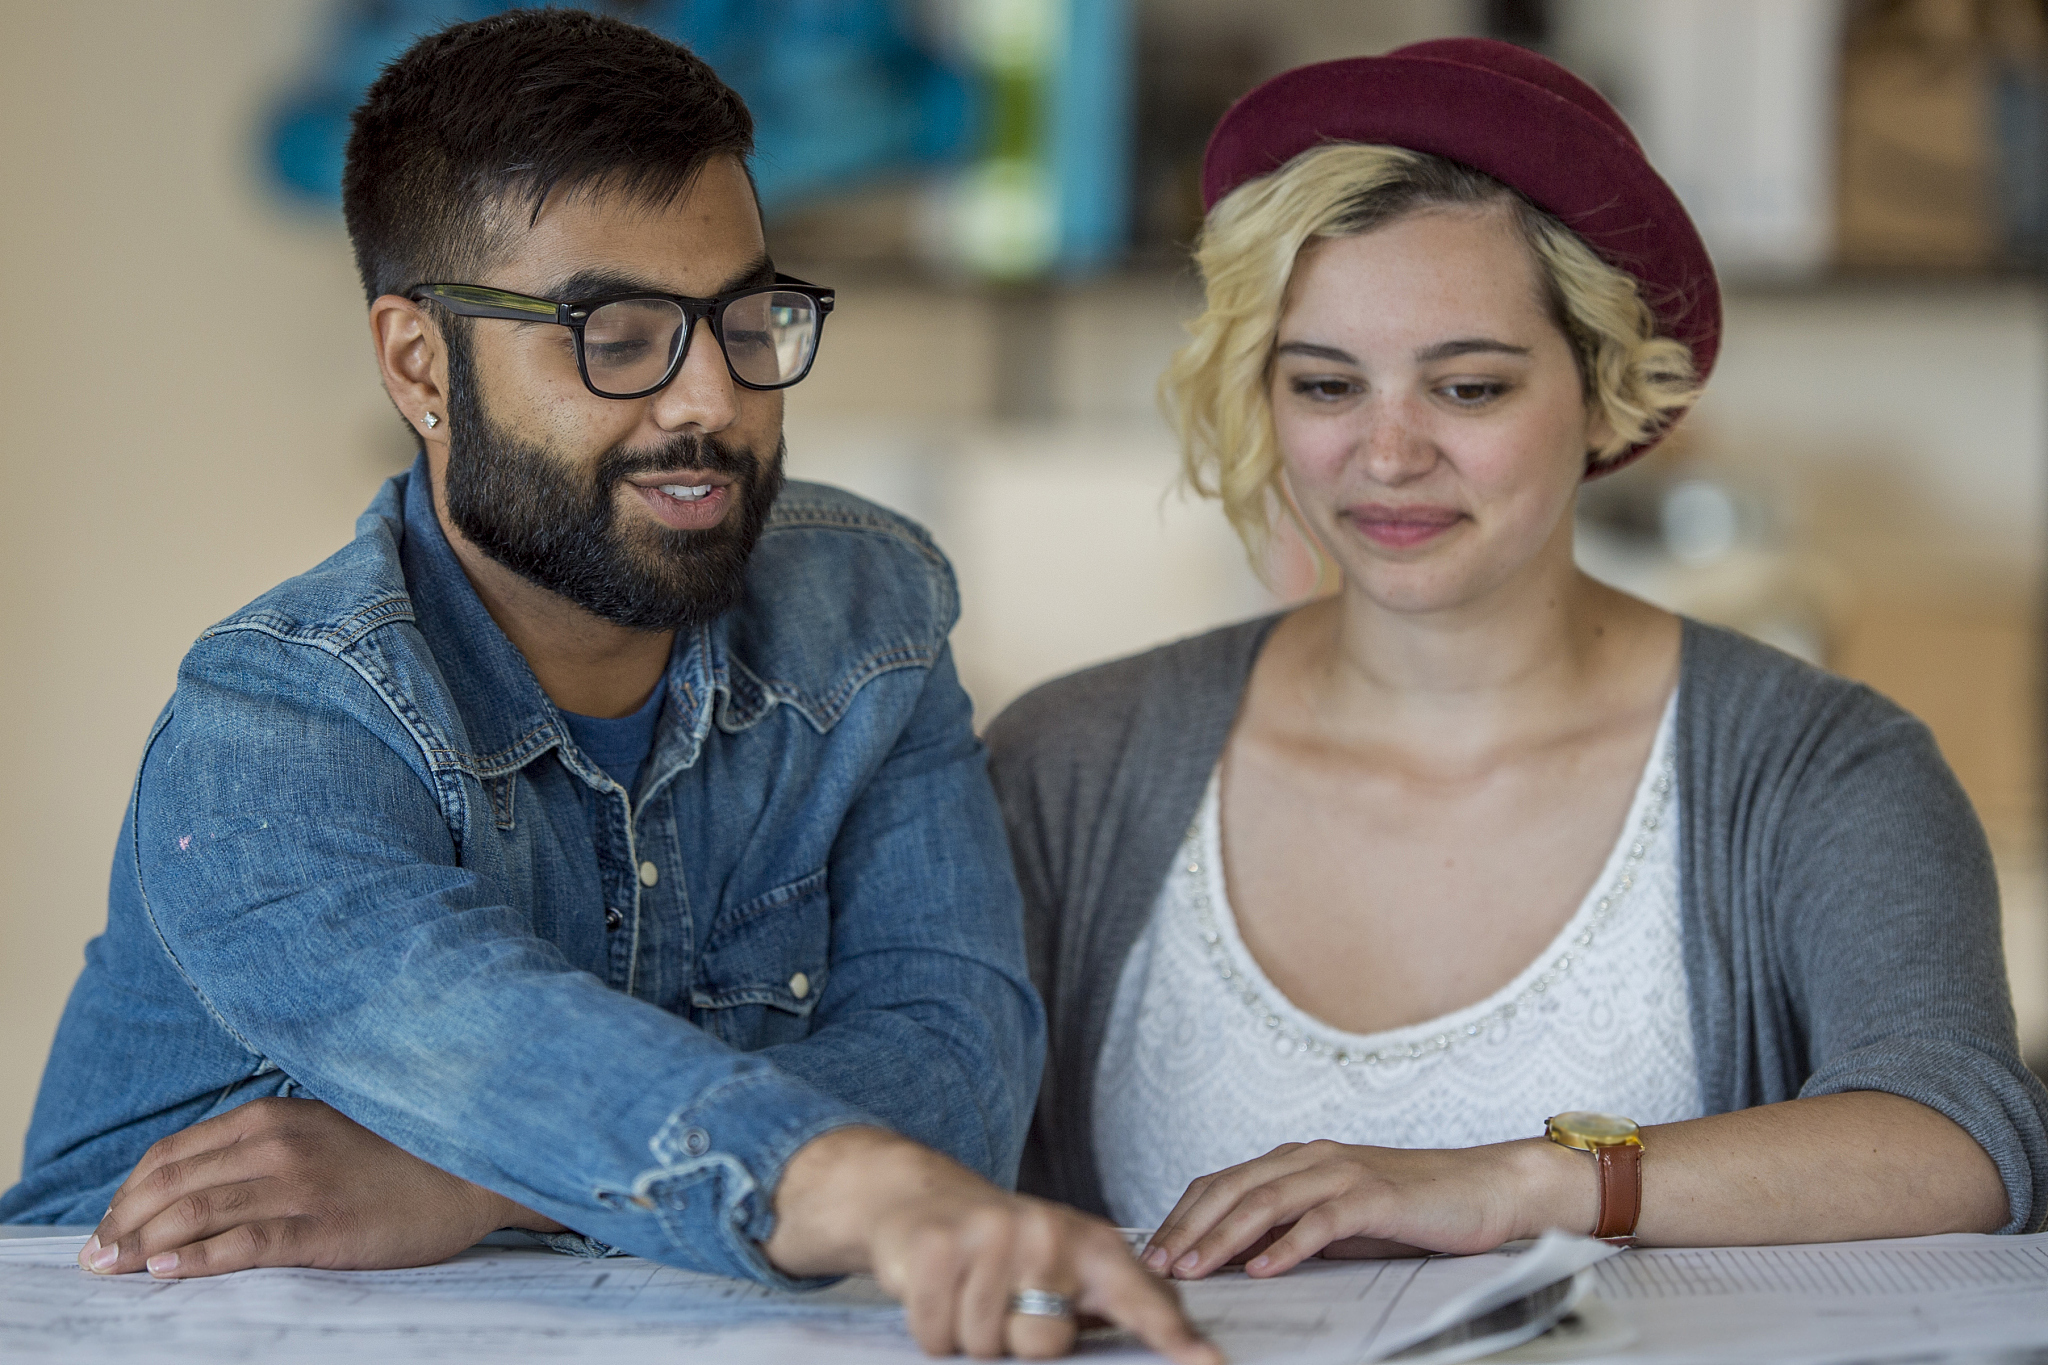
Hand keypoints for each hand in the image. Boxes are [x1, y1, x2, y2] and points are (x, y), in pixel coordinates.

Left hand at [79, 1096, 563, 1278]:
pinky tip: (165, 1270)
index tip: (108, 1223)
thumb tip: (202, 1180)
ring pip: (195, 1215)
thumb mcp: (325, 1128)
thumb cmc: (398, 1156)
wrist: (471, 1171)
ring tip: (113, 1268)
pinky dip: (194, 1259)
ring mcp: (300, 1186)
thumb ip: (267, 1144)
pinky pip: (243, 1245)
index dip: (128, 1192)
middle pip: (171, 1185)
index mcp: (274, 1116)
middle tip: (95, 1257)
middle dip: (120, 1222)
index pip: (172, 1154)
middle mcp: (278, 1145)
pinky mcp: (322, 1227)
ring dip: (141, 1244)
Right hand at [766, 1127, 1220, 1363]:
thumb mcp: (1066, 1262)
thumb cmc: (1004, 1245)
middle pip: (1045, 1345)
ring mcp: (993, 1237)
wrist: (921, 1194)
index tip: (1208, 1363)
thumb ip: (1109, 1303)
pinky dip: (931, 1327)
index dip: (1173, 1336)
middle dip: (1016, 1341)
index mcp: (1092, 1245)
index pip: (1141, 1300)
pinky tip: (938, 1290)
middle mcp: (1049, 1234)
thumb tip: (1176, 1349)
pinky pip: (937, 1334)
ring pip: (985, 1345)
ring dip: (968, 1335)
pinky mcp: (939, 1248)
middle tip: (1004, 1303)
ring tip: (969, 1293)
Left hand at [1141, 1139, 1580, 1280]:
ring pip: (1266, 1199)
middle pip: (1233, 1187)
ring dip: (1224, 1236)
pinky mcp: (1375, 1196)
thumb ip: (1293, 1228)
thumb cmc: (1413, 1209)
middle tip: (1159, 1263)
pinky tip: (1263, 1269)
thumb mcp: (1340, 1220)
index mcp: (1299, 1161)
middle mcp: (1313, 1158)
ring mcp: (1343, 1172)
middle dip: (1190, 1227)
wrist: (1486, 1189)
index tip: (1154, 1249)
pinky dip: (1287, 1244)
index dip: (1185, 1214)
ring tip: (1195, 1268)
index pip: (1225, 1183)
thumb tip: (1241, 1257)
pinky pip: (1321, 1220)